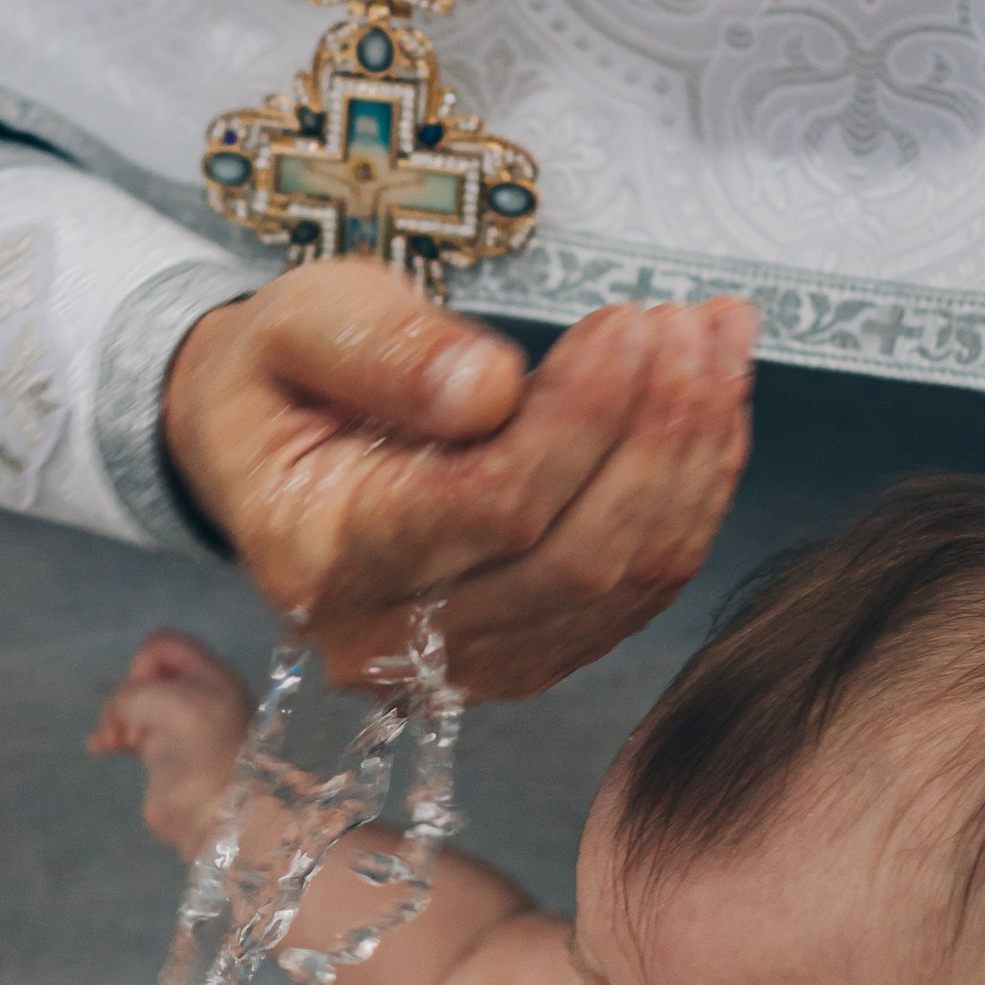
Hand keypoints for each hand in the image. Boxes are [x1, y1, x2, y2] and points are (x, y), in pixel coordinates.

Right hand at [89, 629, 253, 854]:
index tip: (143, 693)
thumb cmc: (199, 751)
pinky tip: (98, 749)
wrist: (217, 815)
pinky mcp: (164, 751)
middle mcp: (197, 693)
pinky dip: (111, 735)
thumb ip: (134, 694)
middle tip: (129, 722)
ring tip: (111, 740)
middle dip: (127, 692)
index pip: (162, 644)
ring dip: (115, 715)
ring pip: (134, 701)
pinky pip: (129, 730)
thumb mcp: (169, 703)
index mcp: (210, 673)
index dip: (142, 663)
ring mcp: (179, 723)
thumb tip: (120, 716)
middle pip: (144, 673)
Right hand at [161, 261, 754, 697]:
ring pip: (623, 581)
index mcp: (321, 556)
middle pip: (574, 556)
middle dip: (659, 433)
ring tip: (718, 342)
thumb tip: (491, 390)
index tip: (629, 322)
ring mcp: (464, 662)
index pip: (489, 505)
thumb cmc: (283, 373)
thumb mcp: (298, 322)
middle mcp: (389, 639)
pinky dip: (693, 496)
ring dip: (694, 458)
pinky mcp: (527, 655)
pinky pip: (640, 592)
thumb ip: (384, 349)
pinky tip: (712, 405)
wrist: (267, 446)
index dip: (581, 418)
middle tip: (695, 322)